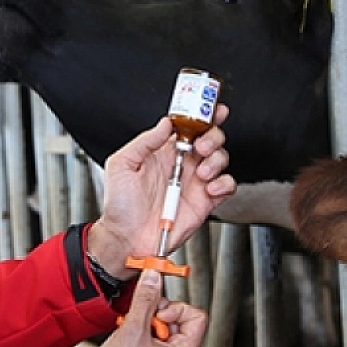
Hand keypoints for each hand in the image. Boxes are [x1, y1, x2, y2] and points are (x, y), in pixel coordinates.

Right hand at [63, 270, 206, 346]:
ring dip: (148, 324)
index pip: (197, 316)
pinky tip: (128, 340)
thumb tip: (153, 277)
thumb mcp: (133, 330)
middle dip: (159, 315)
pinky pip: (157, 341)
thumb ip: (146, 299)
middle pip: (182, 321)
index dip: (176, 308)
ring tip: (131, 333)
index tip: (156, 311)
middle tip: (141, 321)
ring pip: (167, 329)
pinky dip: (143, 335)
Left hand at [88, 104, 235, 277]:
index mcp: (164, 152)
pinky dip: (224, 183)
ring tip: (201, 171)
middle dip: (212, 136)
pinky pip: (226, 186)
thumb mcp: (122, 165)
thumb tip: (166, 123)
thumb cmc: (120, 206)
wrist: (127, 238)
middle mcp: (182, 164)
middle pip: (211, 138)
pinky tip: (209, 187)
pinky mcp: (205, 201)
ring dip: (216, 160)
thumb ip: (144, 141)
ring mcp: (195, 182)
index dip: (203, 114)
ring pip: (221, 159)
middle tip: (201, 146)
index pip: (188, 126)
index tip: (211, 108)